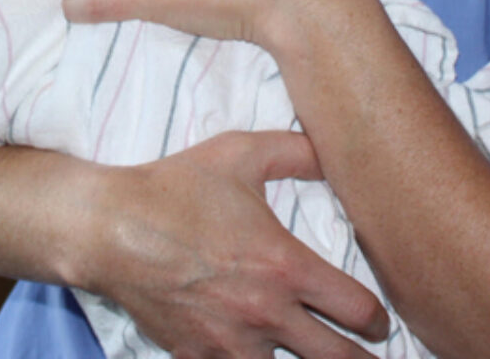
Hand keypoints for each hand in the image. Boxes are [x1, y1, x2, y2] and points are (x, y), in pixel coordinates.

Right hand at [85, 130, 388, 357]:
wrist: (111, 227)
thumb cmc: (176, 188)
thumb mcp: (239, 153)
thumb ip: (293, 151)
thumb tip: (331, 155)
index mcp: (284, 266)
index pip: (358, 312)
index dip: (377, 320)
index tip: (377, 321)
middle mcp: (266, 314)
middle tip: (364, 353)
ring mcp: (230, 344)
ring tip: (307, 354)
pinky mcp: (197, 358)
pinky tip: (251, 352)